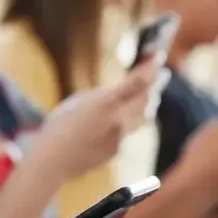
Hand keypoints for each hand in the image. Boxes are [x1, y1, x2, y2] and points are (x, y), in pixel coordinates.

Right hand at [33, 58, 164, 178]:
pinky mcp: (117, 150)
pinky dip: (128, 121)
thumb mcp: (79, 102)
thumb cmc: (59, 126)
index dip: (151, 67)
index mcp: (106, 102)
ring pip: (143, 116)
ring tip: (152, 94)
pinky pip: (127, 131)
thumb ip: (103, 96)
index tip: (158, 57)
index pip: (139, 81)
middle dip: (157, 84)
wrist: (53, 160)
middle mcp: (118, 120)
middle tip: (163, 74)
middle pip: (147, 99)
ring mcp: (120, 137)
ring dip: (149, 102)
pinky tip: (120, 119)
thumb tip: (121, 94)